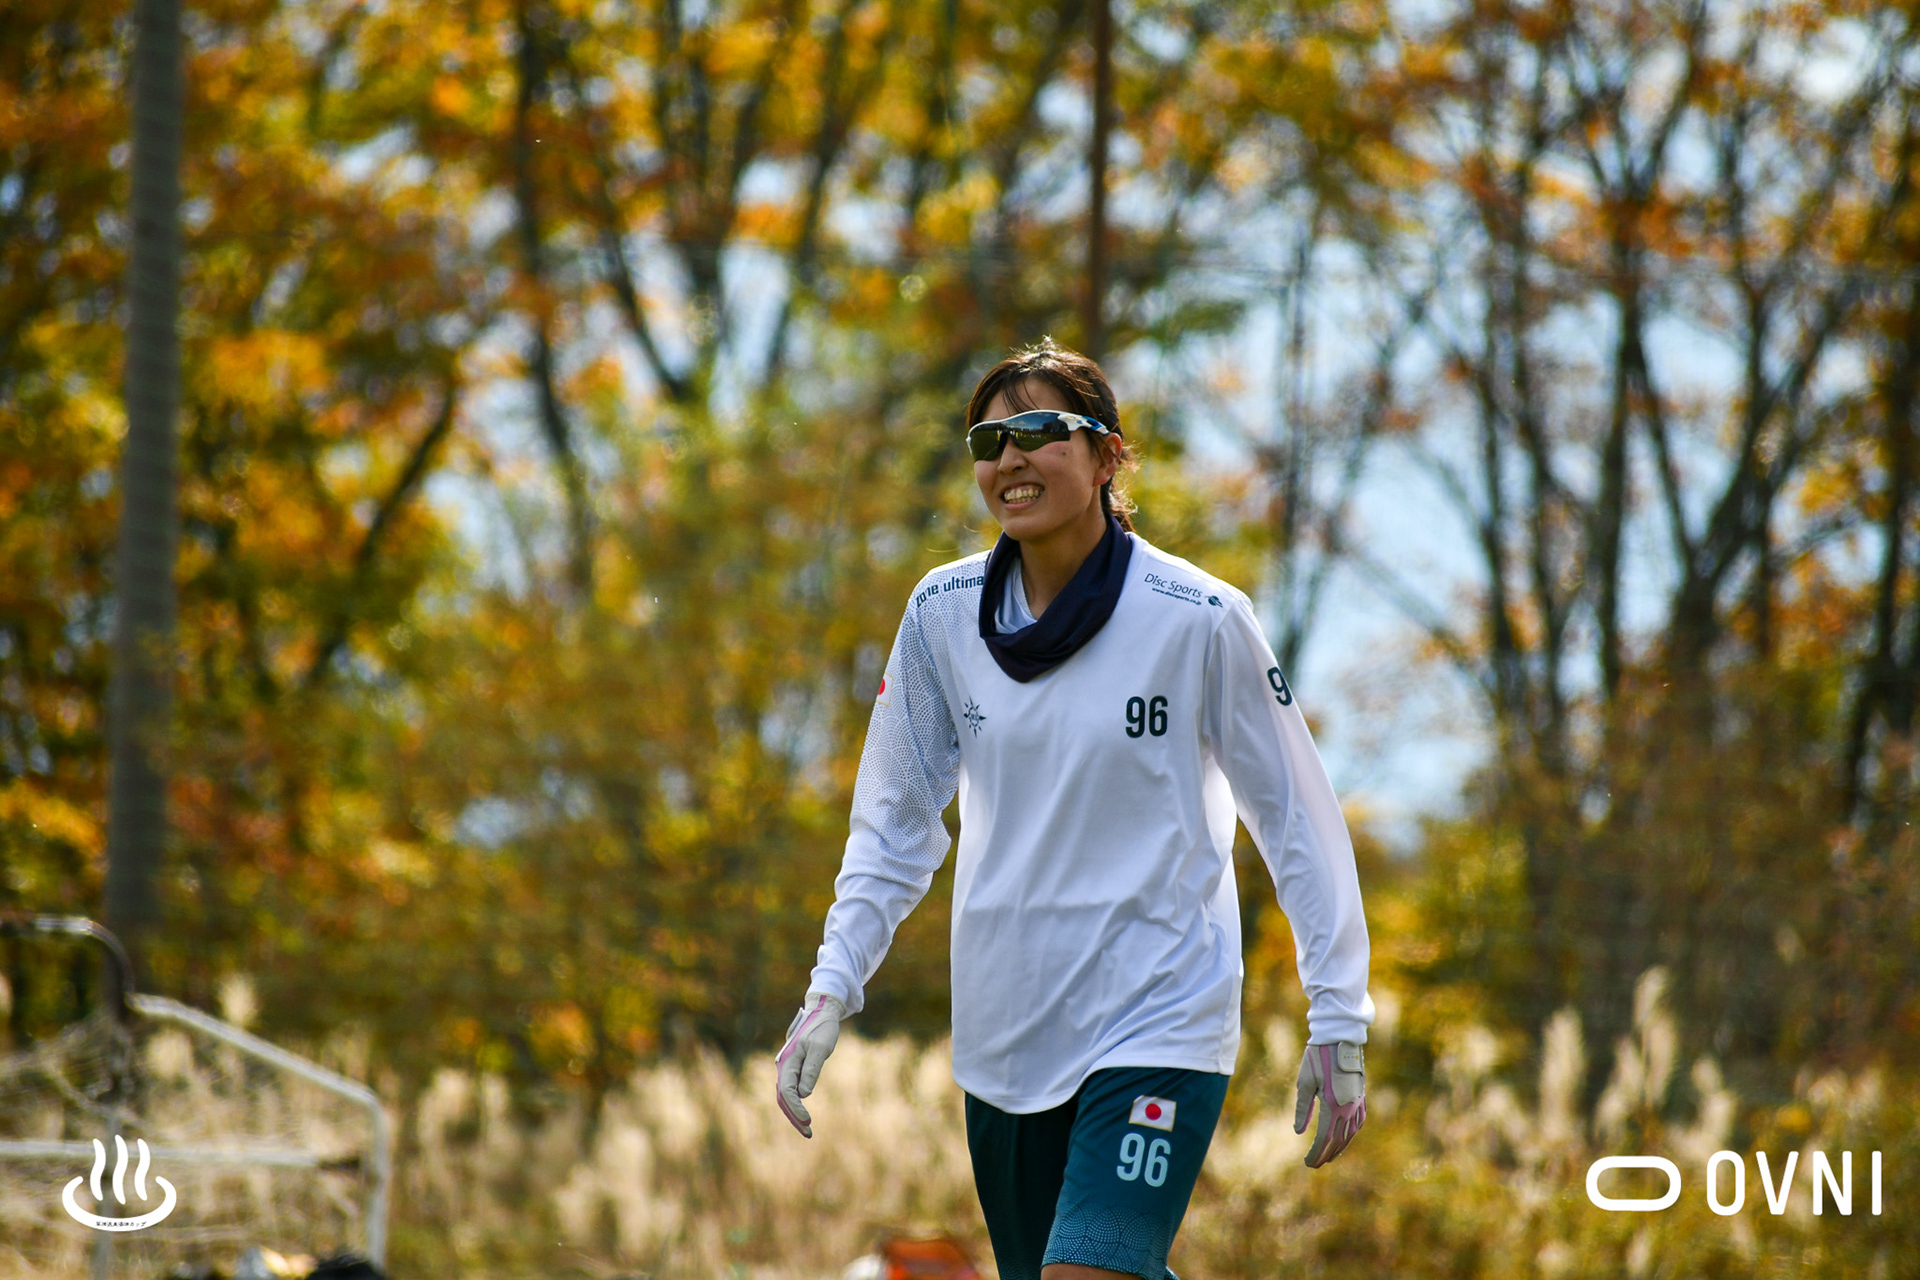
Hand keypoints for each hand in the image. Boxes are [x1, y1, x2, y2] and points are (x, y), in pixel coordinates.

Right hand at [774, 991, 844, 1137]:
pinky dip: (796, 1103)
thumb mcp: (821, 1048)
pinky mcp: (795, 1068)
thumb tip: (804, 1094)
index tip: (808, 1121)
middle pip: (783, 1097)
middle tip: (808, 1133)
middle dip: (794, 1116)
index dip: (796, 1108)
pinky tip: (804, 1114)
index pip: (787, 1091)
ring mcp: (788, 1067)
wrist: (822, 1011)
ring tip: (807, 1129)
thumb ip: (811, 1070)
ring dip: (794, 1112)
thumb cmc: (822, 1028)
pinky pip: (791, 1090)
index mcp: (788, 1061)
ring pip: (786, 1095)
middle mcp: (784, 1065)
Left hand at [1294, 1041, 1365, 1166]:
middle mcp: (1348, 1108)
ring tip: (1329, 1156)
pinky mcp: (1361, 1097)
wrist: (1340, 1038)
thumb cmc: (1318, 1057)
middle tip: (1314, 1165)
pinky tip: (1345, 1137)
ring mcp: (1358, 1103)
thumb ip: (1303, 1109)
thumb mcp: (1305, 1082)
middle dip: (1325, 1154)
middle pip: (1337, 1140)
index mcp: (1333, 1105)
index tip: (1307, 1163)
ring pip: (1350, 1134)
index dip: (1316, 1153)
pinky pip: (1358, 1122)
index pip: (1324, 1138)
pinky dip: (1351, 1134)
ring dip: (1339, 1147)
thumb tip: (1298, 1131)